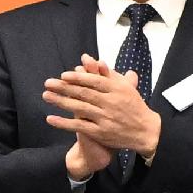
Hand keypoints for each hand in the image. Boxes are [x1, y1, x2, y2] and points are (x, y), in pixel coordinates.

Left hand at [43, 55, 160, 175]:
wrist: (146, 132)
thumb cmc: (134, 106)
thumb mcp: (126, 87)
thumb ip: (110, 74)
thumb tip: (95, 60)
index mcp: (119, 90)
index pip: (95, 81)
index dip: (79, 78)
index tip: (64, 75)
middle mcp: (112, 103)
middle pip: (84, 94)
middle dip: (64, 88)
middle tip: (48, 83)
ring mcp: (106, 119)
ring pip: (80, 108)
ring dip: (61, 102)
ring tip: (46, 96)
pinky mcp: (102, 133)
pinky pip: (80, 126)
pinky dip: (64, 123)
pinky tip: (51, 118)